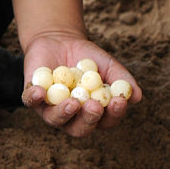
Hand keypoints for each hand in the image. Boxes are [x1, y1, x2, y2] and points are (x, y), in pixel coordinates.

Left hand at [21, 31, 141, 138]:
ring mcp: (50, 109)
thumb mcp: (107, 65)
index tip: (119, 101)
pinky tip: (41, 92)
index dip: (113, 114)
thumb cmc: (87, 58)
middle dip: (89, 119)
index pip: (105, 121)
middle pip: (80, 128)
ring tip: (73, 102)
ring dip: (65, 113)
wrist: (59, 40)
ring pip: (56, 120)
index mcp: (93, 114)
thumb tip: (137, 96)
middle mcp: (71, 118)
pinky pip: (31, 102)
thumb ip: (122, 79)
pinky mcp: (31, 97)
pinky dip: (35, 98)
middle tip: (95, 105)